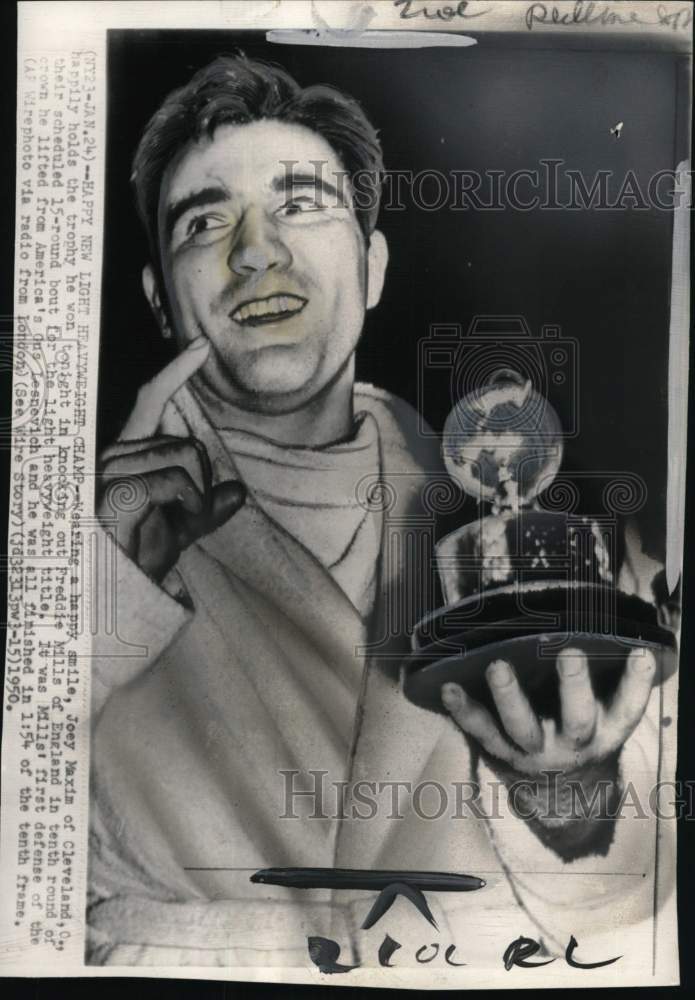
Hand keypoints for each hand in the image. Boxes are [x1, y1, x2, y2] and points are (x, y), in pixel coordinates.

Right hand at [96, 336, 244, 581]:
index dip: (177, 371)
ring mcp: (113, 471)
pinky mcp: (118, 489)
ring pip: (188, 457)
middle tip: (184, 518)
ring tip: (174, 523)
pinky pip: (179, 479)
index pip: (151, 399)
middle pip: (190, 442)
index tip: (202, 346)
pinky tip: (175, 522)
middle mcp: (115, 455)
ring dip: (197, 497)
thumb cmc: (145, 551)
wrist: (122, 587)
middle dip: (203, 483)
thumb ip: (209, 506)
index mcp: (128, 453)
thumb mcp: (185, 525)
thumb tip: (237, 493)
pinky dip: (191, 503)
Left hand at [441, 646, 655, 775]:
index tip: (640, 653)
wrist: (561, 788)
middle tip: (570, 652)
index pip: (628, 709)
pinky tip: (448, 687)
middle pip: (577, 720)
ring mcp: (535, 749)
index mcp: (606, 730)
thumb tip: (627, 629)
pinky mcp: (501, 750)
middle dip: (575, 687)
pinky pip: (481, 731)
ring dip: (510, 697)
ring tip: (498, 667)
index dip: (637, 683)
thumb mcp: (607, 709)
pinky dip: (464, 710)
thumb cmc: (583, 725)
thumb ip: (614, 676)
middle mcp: (573, 743)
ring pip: (523, 728)